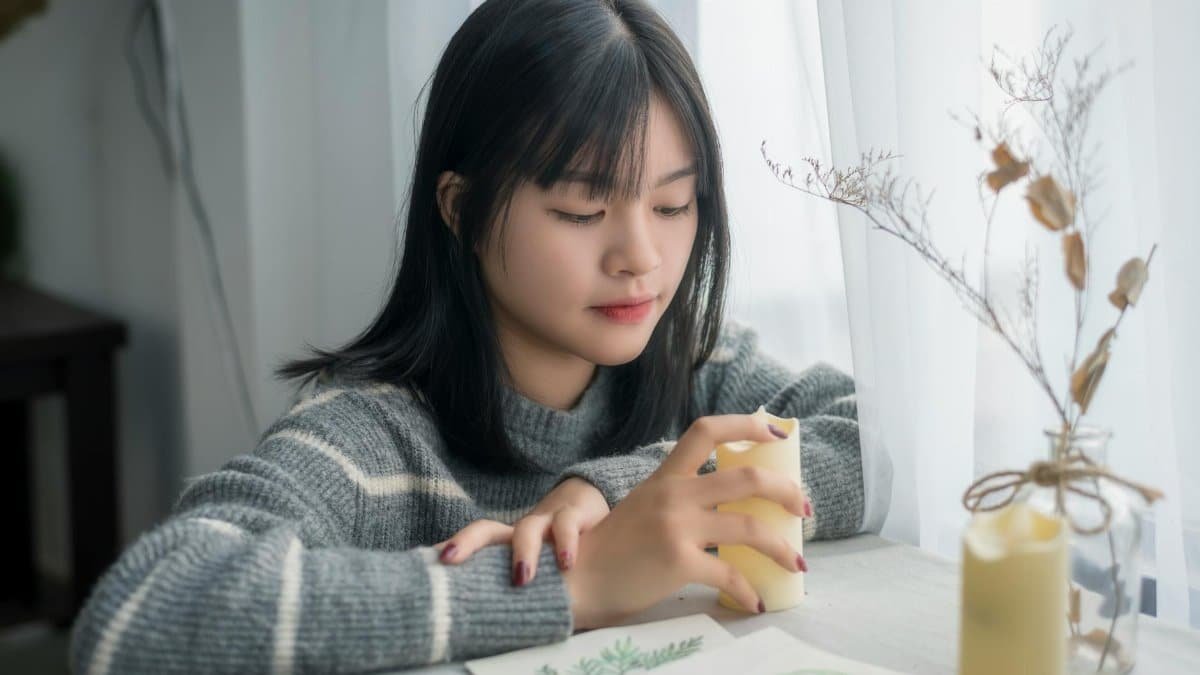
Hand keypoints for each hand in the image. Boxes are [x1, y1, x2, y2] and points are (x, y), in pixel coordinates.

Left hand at [433, 477, 609, 584]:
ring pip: (527, 528)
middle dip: (466, 542)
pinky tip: (566, 562)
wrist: (590, 506)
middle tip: (450, 560)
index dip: (452, 550)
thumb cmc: (557, 548)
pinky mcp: (574, 515)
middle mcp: (519, 530)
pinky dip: (565, 543)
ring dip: (523, 552)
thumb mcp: (535, 565)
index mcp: (505, 542)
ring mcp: (545, 520)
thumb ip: (510, 582)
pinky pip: (567, 525)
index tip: (431, 563)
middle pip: (486, 529)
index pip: (472, 541)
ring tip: (522, 579)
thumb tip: (487, 618)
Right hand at [562, 414, 810, 629]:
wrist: (577, 581)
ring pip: (749, 527)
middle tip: (803, 508)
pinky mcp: (678, 562)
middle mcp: (673, 495)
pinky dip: (749, 591)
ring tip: (797, 561)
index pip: (706, 430)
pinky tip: (756, 601)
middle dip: (786, 490)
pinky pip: (730, 574)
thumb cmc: (613, 549)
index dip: (747, 425)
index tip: (778, 434)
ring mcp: (676, 527)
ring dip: (782, 547)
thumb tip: (730, 502)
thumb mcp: (644, 506)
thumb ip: (680, 497)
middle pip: (745, 477)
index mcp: (665, 477)